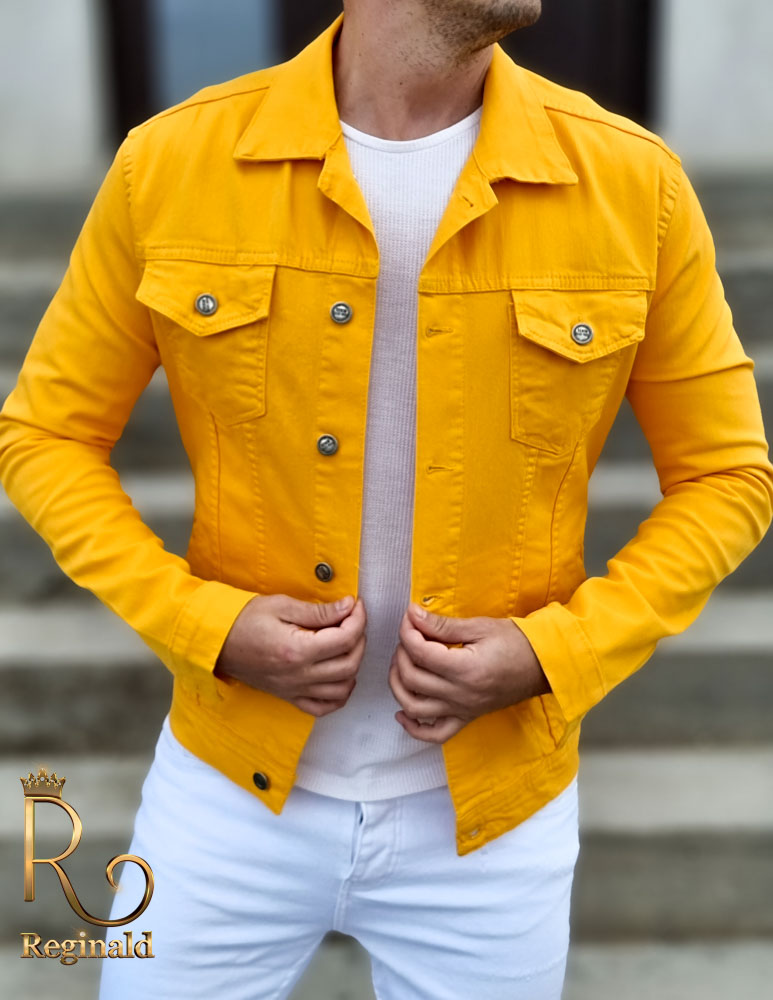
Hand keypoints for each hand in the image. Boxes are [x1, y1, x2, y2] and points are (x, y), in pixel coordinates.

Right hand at [214, 594, 366, 716]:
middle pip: (350, 664)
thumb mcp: (281, 606)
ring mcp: (295, 689)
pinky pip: (324, 707)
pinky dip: (339, 695)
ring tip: (347, 645)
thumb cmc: (244, 620)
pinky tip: (340, 676)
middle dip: (360, 639)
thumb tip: (348, 607)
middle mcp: (299, 675)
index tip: (356, 604)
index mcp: (298, 650)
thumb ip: (318, 611)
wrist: (217, 643)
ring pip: (343, 688)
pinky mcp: (289, 696)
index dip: (358, 618)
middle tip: (353, 621)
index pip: (346, 638)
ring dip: (353, 666)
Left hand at [389, 603, 550, 743]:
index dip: (407, 632)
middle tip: (409, 636)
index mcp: (465, 669)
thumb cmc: (516, 643)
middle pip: (412, 678)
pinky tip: (402, 712)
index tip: (409, 618)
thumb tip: (412, 615)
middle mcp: (460, 694)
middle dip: (402, 653)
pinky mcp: (466, 718)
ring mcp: (462, 710)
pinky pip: (434, 733)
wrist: (543, 666)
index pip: (420, 652)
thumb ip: (442, 625)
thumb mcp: (480, 626)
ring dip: (398, 686)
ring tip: (402, 665)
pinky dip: (413, 728)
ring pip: (414, 707)